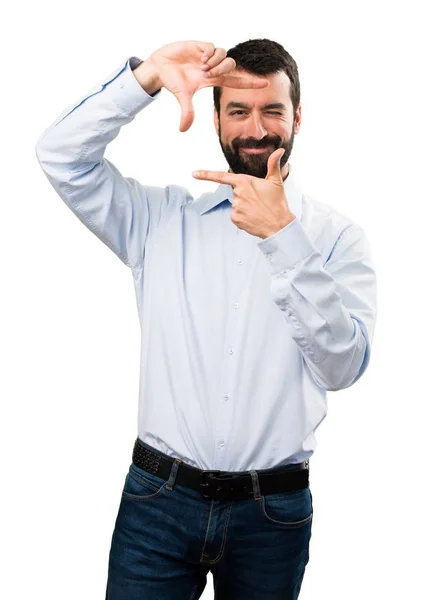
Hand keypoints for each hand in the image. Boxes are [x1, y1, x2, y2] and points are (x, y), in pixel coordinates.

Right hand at [149, 40, 269, 131]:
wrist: (159, 67)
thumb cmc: (172, 82)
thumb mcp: (182, 97)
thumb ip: (187, 112)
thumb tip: (183, 130)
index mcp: (213, 79)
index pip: (236, 81)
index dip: (250, 83)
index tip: (266, 84)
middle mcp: (213, 66)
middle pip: (231, 65)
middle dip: (222, 70)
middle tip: (206, 74)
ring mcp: (207, 55)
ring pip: (224, 55)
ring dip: (215, 63)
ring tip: (201, 67)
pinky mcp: (200, 45)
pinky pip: (213, 47)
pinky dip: (208, 54)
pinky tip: (199, 58)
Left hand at [192, 148, 295, 238]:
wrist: (278, 225)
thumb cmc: (277, 203)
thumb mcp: (276, 181)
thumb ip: (273, 164)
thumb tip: (279, 151)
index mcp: (244, 182)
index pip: (222, 177)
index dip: (206, 175)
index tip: (194, 173)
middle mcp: (237, 194)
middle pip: (236, 192)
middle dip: (246, 195)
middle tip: (259, 200)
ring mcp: (235, 207)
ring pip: (236, 204)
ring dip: (245, 206)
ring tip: (258, 210)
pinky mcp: (235, 219)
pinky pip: (236, 216)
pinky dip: (243, 217)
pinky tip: (253, 218)